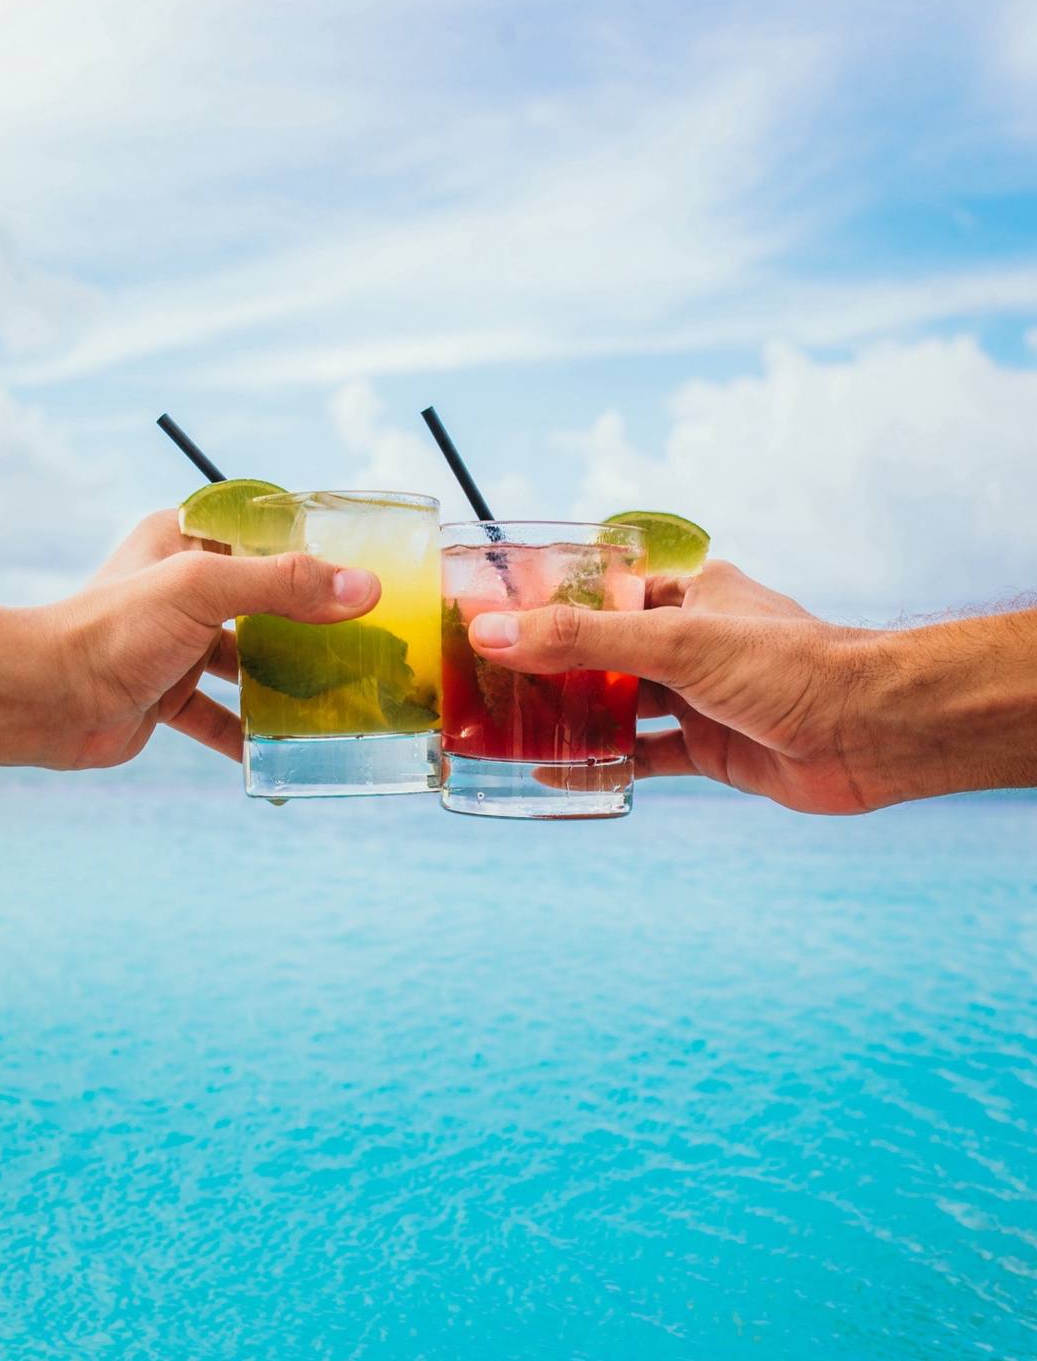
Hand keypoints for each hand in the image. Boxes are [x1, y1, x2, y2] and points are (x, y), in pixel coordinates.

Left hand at [47, 511, 380, 768]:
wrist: (43, 701)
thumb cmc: (113, 628)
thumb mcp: (204, 588)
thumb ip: (284, 586)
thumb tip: (365, 588)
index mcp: (186, 538)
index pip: (263, 533)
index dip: (313, 549)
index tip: (366, 568)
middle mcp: (184, 587)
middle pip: (265, 599)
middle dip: (311, 622)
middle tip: (368, 636)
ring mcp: (178, 643)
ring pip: (249, 658)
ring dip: (288, 679)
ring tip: (341, 693)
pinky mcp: (170, 694)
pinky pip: (224, 714)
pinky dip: (252, 731)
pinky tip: (287, 748)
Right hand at [468, 562, 890, 813]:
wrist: (873, 732)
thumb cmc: (788, 665)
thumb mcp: (676, 641)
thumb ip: (583, 640)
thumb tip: (493, 634)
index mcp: (690, 592)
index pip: (605, 589)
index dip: (550, 602)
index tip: (492, 616)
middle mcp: (693, 639)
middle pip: (605, 650)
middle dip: (551, 666)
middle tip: (487, 680)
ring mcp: (701, 696)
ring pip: (622, 704)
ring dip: (573, 715)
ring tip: (507, 725)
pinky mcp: (712, 749)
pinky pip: (644, 755)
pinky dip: (602, 762)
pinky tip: (556, 771)